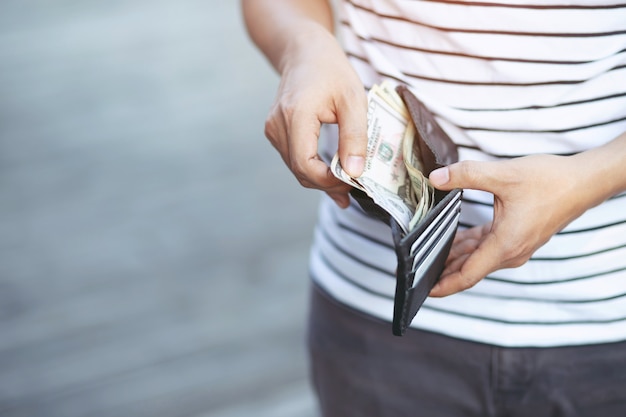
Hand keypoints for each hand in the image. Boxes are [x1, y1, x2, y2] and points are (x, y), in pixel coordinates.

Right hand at [264, 27, 367, 206]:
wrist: (305, 52)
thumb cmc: (331, 71)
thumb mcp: (353, 101)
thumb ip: (355, 137)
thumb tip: (354, 173)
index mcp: (295, 115)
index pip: (305, 164)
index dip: (328, 181)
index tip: (352, 183)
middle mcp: (277, 125)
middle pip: (300, 170)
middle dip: (327, 184)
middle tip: (354, 190)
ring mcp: (273, 130)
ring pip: (296, 168)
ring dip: (321, 180)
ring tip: (347, 184)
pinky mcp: (275, 132)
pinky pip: (294, 159)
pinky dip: (313, 169)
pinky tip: (332, 172)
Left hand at [427, 154, 598, 296]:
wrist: (584, 182)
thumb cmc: (551, 182)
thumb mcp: (503, 175)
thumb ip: (467, 175)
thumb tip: (437, 177)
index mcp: (505, 246)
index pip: (468, 276)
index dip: (444, 285)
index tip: (424, 290)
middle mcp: (510, 252)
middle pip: (469, 268)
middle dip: (443, 269)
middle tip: (416, 268)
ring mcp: (515, 245)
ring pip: (477, 256)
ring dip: (455, 255)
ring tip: (428, 253)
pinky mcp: (517, 235)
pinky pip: (487, 245)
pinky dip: (470, 244)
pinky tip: (454, 238)